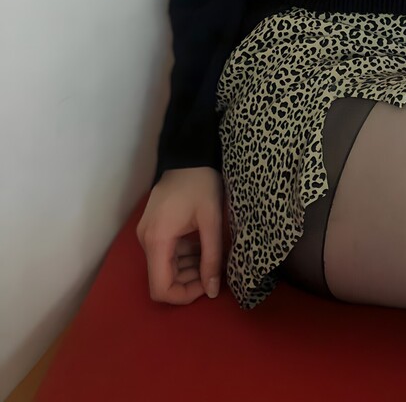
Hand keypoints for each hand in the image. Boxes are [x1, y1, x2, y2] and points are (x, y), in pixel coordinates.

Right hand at [136, 167, 224, 304]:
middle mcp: (146, 241)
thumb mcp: (211, 220)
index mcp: (157, 240)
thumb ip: (211, 257)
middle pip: (163, 279)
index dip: (184, 295)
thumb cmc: (201, 183)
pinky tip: (202, 247)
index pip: (161, 289)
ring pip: (165, 267)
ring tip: (212, 257)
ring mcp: (148, 235)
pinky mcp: (153, 229)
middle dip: (190, 281)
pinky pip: (167, 253)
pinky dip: (184, 257)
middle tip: (215, 270)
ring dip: (188, 269)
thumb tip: (212, 291)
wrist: (188, 154)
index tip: (207, 285)